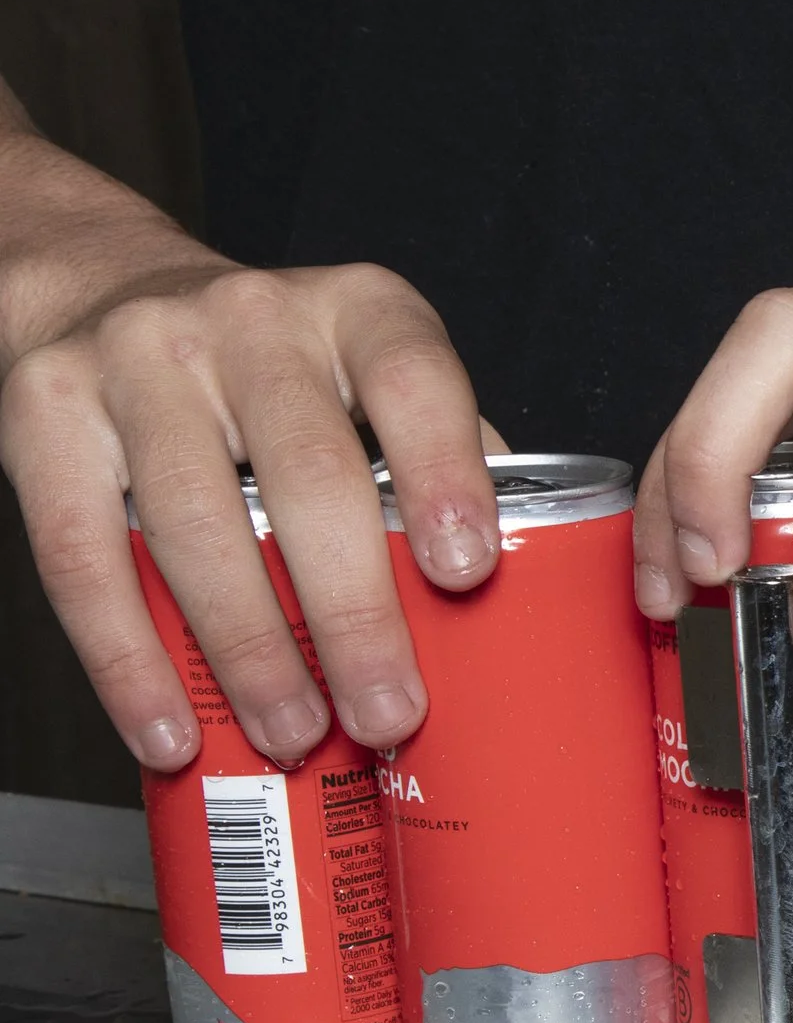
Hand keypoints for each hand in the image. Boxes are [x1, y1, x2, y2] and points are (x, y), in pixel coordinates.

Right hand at [1, 254, 499, 769]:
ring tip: (294, 735)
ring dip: (251, 651)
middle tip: (389, 713)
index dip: (445, 476)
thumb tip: (516, 598)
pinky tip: (169, 729)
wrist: (106, 287)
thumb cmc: (278, 369)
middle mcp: (251, 319)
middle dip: (353, 613)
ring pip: (195, 524)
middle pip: (310, 476)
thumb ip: (438, 461)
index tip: (468, 572)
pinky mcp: (43, 412)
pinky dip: (127, 658)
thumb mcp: (369, 375)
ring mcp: (138, 359)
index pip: (415, 381)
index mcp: (358, 311)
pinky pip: (81, 553)